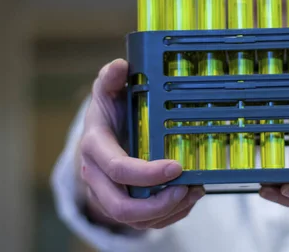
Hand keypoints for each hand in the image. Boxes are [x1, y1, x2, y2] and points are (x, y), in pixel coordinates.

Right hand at [78, 59, 204, 229]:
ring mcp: (106, 194)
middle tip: (186, 189)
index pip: (118, 169)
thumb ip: (110, 77)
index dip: (147, 173)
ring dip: (168, 211)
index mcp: (95, 146)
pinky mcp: (121, 205)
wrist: (101, 132)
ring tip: (194, 192)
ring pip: (134, 220)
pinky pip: (143, 223)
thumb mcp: (107, 89)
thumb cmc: (109, 109)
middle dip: (157, 204)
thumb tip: (119, 66)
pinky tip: (187, 199)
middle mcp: (96, 176)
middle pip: (121, 206)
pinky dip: (169, 216)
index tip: (177, 166)